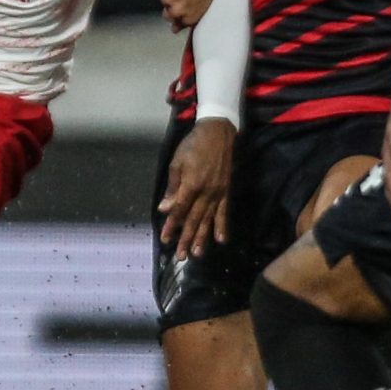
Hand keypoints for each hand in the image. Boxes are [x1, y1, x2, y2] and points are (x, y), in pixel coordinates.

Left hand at [156, 117, 234, 259]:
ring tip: (196, 254)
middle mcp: (206, 193)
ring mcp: (218, 193)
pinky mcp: (226, 192)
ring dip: (202, 238)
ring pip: (208, 220)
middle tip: (180, 256)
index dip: (171, 226)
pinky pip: (224, 212)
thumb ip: (172, 187)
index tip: (165, 239)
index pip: (179, 210)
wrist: (218, 133)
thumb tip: (165, 209)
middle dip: (186, 239)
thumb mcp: (177, 162)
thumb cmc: (193, 146)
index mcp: (191, 185)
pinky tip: (221, 240)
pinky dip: (222, 227)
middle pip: (193, 220)